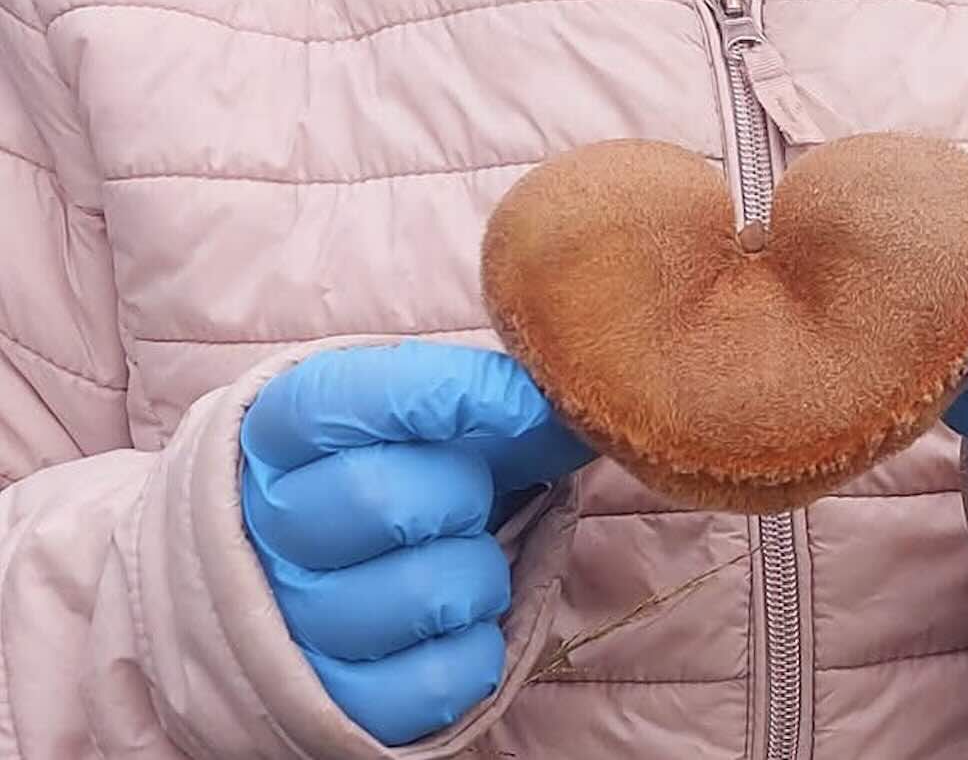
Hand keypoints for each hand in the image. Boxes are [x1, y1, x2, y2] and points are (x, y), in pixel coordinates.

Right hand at [240, 340, 592, 745]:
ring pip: (419, 597)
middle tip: (472, 494)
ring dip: (478, 574)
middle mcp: (267, 525)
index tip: (518, 401)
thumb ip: (498, 393)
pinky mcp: (334, 706)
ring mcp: (291, 624)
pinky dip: (474, 650)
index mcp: (285, 429)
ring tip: (465, 557)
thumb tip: (567, 412)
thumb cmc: (402, 459)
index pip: (355, 396)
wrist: (335, 555)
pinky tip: (462, 619)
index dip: (450, 392)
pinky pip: (432, 686)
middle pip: (383, 501)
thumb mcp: (436, 405)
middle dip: (463, 493)